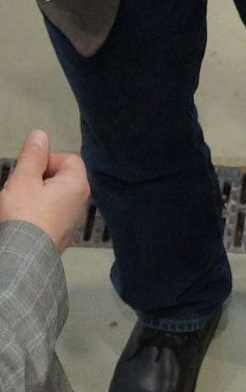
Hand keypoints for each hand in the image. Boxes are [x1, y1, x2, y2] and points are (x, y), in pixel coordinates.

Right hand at [0, 130, 90, 252]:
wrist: (24, 255)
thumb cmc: (26, 219)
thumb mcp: (24, 179)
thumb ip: (33, 156)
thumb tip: (40, 136)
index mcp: (77, 186)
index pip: (69, 159)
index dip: (47, 159)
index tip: (30, 168)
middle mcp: (80, 203)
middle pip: (62, 178)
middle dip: (39, 177)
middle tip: (21, 185)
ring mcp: (72, 220)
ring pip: (54, 197)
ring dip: (36, 194)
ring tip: (19, 202)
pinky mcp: (60, 234)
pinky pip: (50, 214)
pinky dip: (37, 211)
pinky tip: (22, 217)